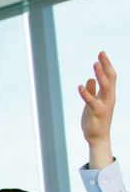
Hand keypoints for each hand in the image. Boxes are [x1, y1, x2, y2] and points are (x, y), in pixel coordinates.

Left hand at [79, 51, 115, 165]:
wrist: (98, 137)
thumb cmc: (95, 119)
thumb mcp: (94, 102)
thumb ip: (92, 91)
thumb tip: (90, 79)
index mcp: (108, 95)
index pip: (110, 77)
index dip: (107, 65)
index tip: (102, 54)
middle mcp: (109, 98)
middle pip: (110, 78)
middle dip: (106, 66)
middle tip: (101, 53)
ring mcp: (104, 105)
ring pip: (105, 87)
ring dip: (100, 75)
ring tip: (95, 64)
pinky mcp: (97, 113)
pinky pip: (92, 101)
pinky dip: (86, 93)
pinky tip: (80, 86)